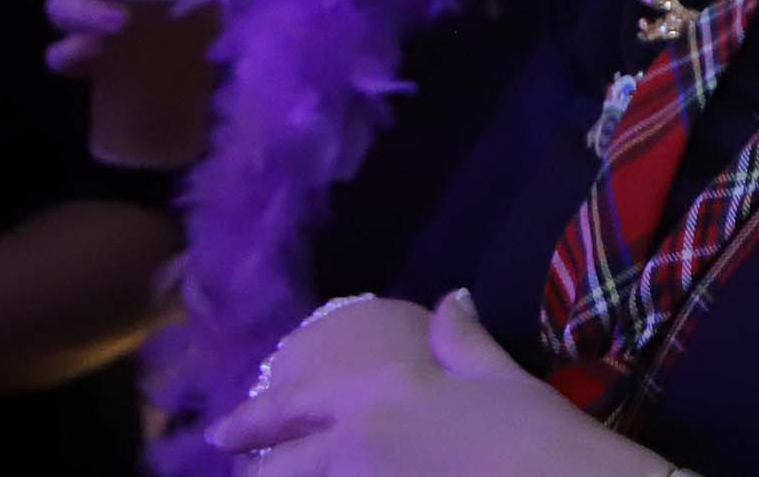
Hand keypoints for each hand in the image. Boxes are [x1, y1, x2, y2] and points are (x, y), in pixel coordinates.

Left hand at [208, 292, 672, 475]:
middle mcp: (359, 443)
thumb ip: (461, 338)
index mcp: (383, 393)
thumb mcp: (499, 375)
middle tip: (243, 473)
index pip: (294, 406)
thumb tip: (450, 299)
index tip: (220, 433)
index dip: (251, 421)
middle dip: (257, 474)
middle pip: (279, 471)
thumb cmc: (537, 429)